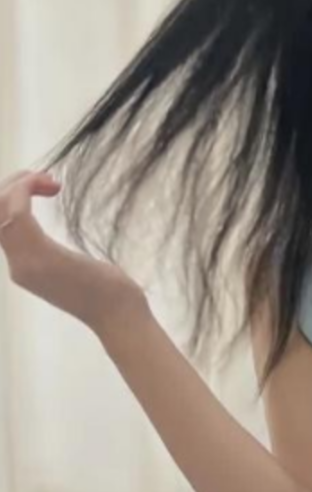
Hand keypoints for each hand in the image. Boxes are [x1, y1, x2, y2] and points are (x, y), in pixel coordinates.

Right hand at [0, 169, 146, 332]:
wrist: (120, 315)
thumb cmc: (105, 290)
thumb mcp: (68, 265)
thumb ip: (47, 249)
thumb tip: (38, 226)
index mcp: (22, 266)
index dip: (9, 196)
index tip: (38, 184)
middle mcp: (17, 266)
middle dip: (10, 184)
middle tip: (42, 177)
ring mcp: (25, 263)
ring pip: (0, 209)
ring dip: (19, 183)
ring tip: (48, 181)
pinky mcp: (41, 257)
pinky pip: (18, 212)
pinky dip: (27, 188)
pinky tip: (50, 185)